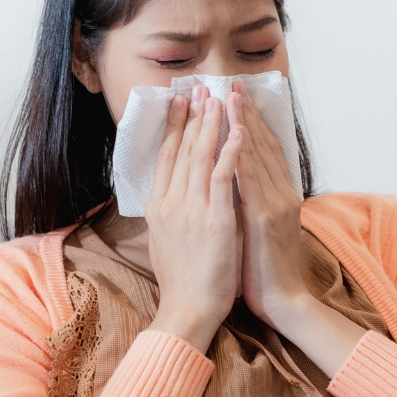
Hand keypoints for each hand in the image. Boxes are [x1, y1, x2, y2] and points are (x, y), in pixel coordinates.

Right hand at [142, 86, 241, 353]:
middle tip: (199, 87)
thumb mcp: (167, 240)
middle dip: (192, 116)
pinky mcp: (214, 220)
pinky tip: (237, 131)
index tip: (179, 102)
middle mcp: (171, 203)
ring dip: (211, 124)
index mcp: (159, 207)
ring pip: (200, 156)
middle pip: (182, 149)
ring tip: (217, 97)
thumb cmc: (185, 281)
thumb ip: (172, 213)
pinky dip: (230, 151)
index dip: (173, 127)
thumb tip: (174, 194)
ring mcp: (191, 210)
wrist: (190, 309)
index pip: (166, 157)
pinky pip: (222, 177)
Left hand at [231, 81, 369, 376]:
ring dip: (241, 124)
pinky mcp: (265, 218)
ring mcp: (276, 204)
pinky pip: (250, 179)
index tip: (235, 98)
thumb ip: (252, 204)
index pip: (264, 151)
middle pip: (262, 145)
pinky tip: (230, 136)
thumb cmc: (266, 272)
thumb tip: (235, 185)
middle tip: (229, 84)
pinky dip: (240, 155)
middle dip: (244, 113)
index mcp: (280, 196)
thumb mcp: (259, 230)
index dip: (250, 122)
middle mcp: (282, 194)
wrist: (284, 302)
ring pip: (257, 156)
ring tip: (227, 97)